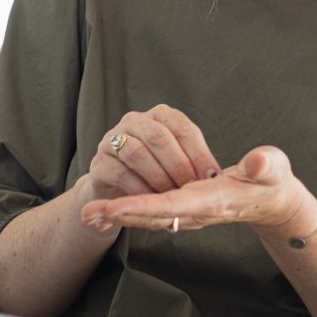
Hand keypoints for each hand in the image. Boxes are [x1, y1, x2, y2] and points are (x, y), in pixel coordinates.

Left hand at [80, 146, 316, 239]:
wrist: (272, 200)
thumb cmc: (271, 180)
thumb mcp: (273, 168)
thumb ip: (264, 165)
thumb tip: (257, 162)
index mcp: (213, 201)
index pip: (172, 204)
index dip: (142, 205)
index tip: (114, 206)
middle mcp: (197, 212)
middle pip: (151, 216)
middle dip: (119, 215)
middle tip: (86, 214)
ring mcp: (189, 213)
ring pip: (148, 217)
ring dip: (118, 216)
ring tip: (89, 214)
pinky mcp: (185, 209)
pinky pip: (153, 213)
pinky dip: (130, 212)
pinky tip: (110, 209)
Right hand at [85, 104, 223, 205]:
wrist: (118, 188)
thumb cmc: (156, 171)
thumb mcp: (177, 160)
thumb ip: (194, 161)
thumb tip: (216, 177)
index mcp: (161, 116)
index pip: (183, 127)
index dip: (198, 152)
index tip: (211, 176)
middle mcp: (135, 121)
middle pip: (159, 137)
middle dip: (178, 164)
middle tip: (191, 187)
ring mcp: (113, 139)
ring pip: (137, 153)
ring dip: (158, 177)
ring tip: (171, 196)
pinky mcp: (99, 162)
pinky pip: (119, 172)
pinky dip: (138, 188)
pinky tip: (150, 201)